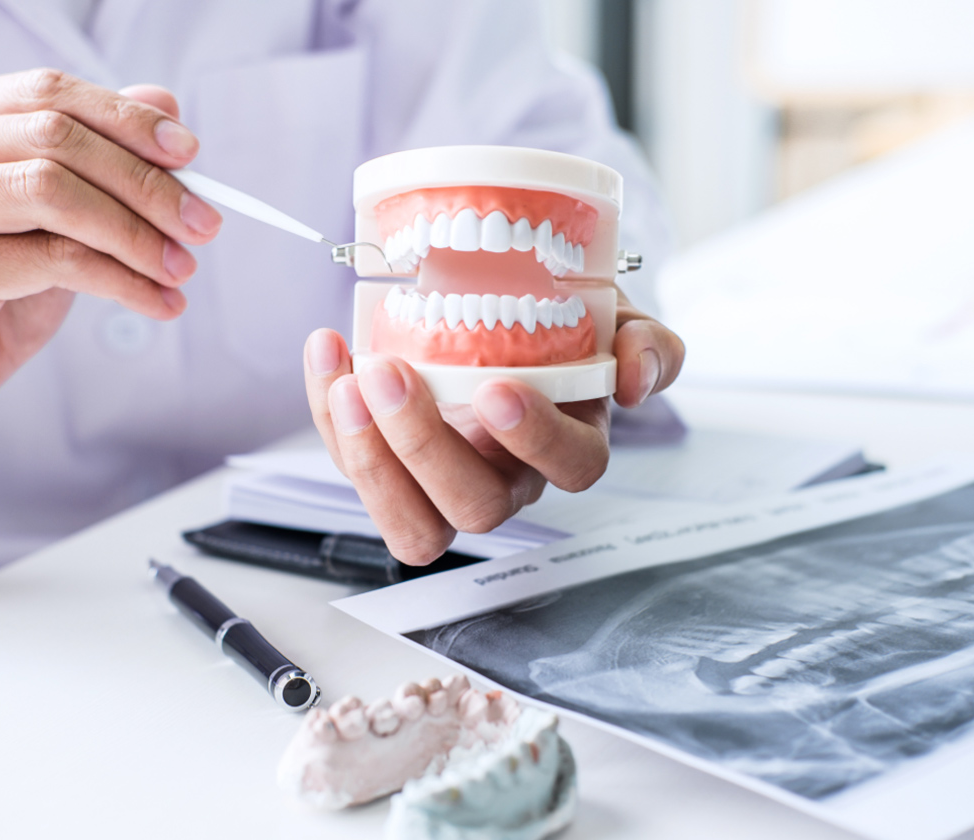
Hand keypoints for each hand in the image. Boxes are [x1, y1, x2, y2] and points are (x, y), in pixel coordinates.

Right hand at [0, 69, 222, 501]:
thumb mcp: (40, 229)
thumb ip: (90, 168)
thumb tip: (164, 105)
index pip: (43, 94)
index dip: (125, 118)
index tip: (189, 153)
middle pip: (53, 137)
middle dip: (145, 181)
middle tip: (203, 221)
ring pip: (52, 192)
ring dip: (136, 232)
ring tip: (181, 267)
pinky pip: (51, 260)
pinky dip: (121, 281)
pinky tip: (157, 302)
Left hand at [303, 292, 683, 564]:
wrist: (501, 309)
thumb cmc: (559, 323)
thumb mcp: (612, 316)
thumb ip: (646, 341)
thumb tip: (635, 376)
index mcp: (569, 442)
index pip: (572, 467)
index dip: (535, 439)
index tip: (496, 388)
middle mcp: (509, 478)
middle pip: (476, 507)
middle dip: (426, 447)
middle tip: (392, 375)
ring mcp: (444, 484)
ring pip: (412, 523)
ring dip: (369, 459)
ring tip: (347, 382)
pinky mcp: (391, 472)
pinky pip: (358, 471)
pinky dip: (330, 419)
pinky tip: (327, 352)